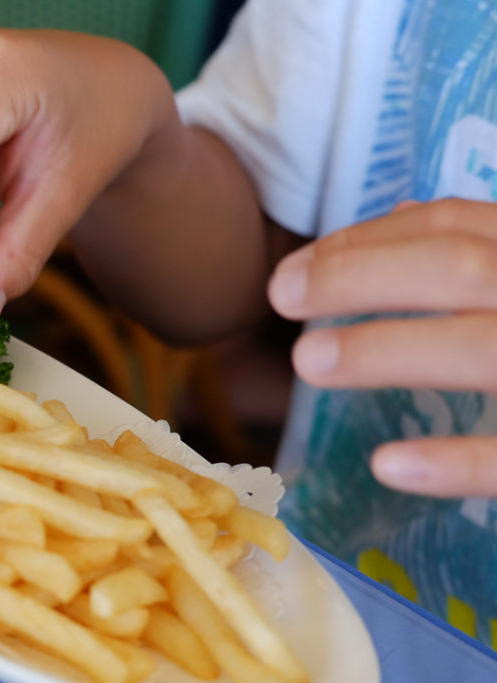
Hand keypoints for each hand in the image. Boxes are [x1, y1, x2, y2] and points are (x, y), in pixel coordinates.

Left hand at [268, 198, 496, 496]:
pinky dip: (464, 459)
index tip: (298, 263)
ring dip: (392, 349)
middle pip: (465, 268)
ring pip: (490, 347)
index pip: (461, 225)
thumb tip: (387, 226)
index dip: (369, 239)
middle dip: (362, 275)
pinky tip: (391, 464)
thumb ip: (487, 255)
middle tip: (282, 296)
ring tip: (310, 360)